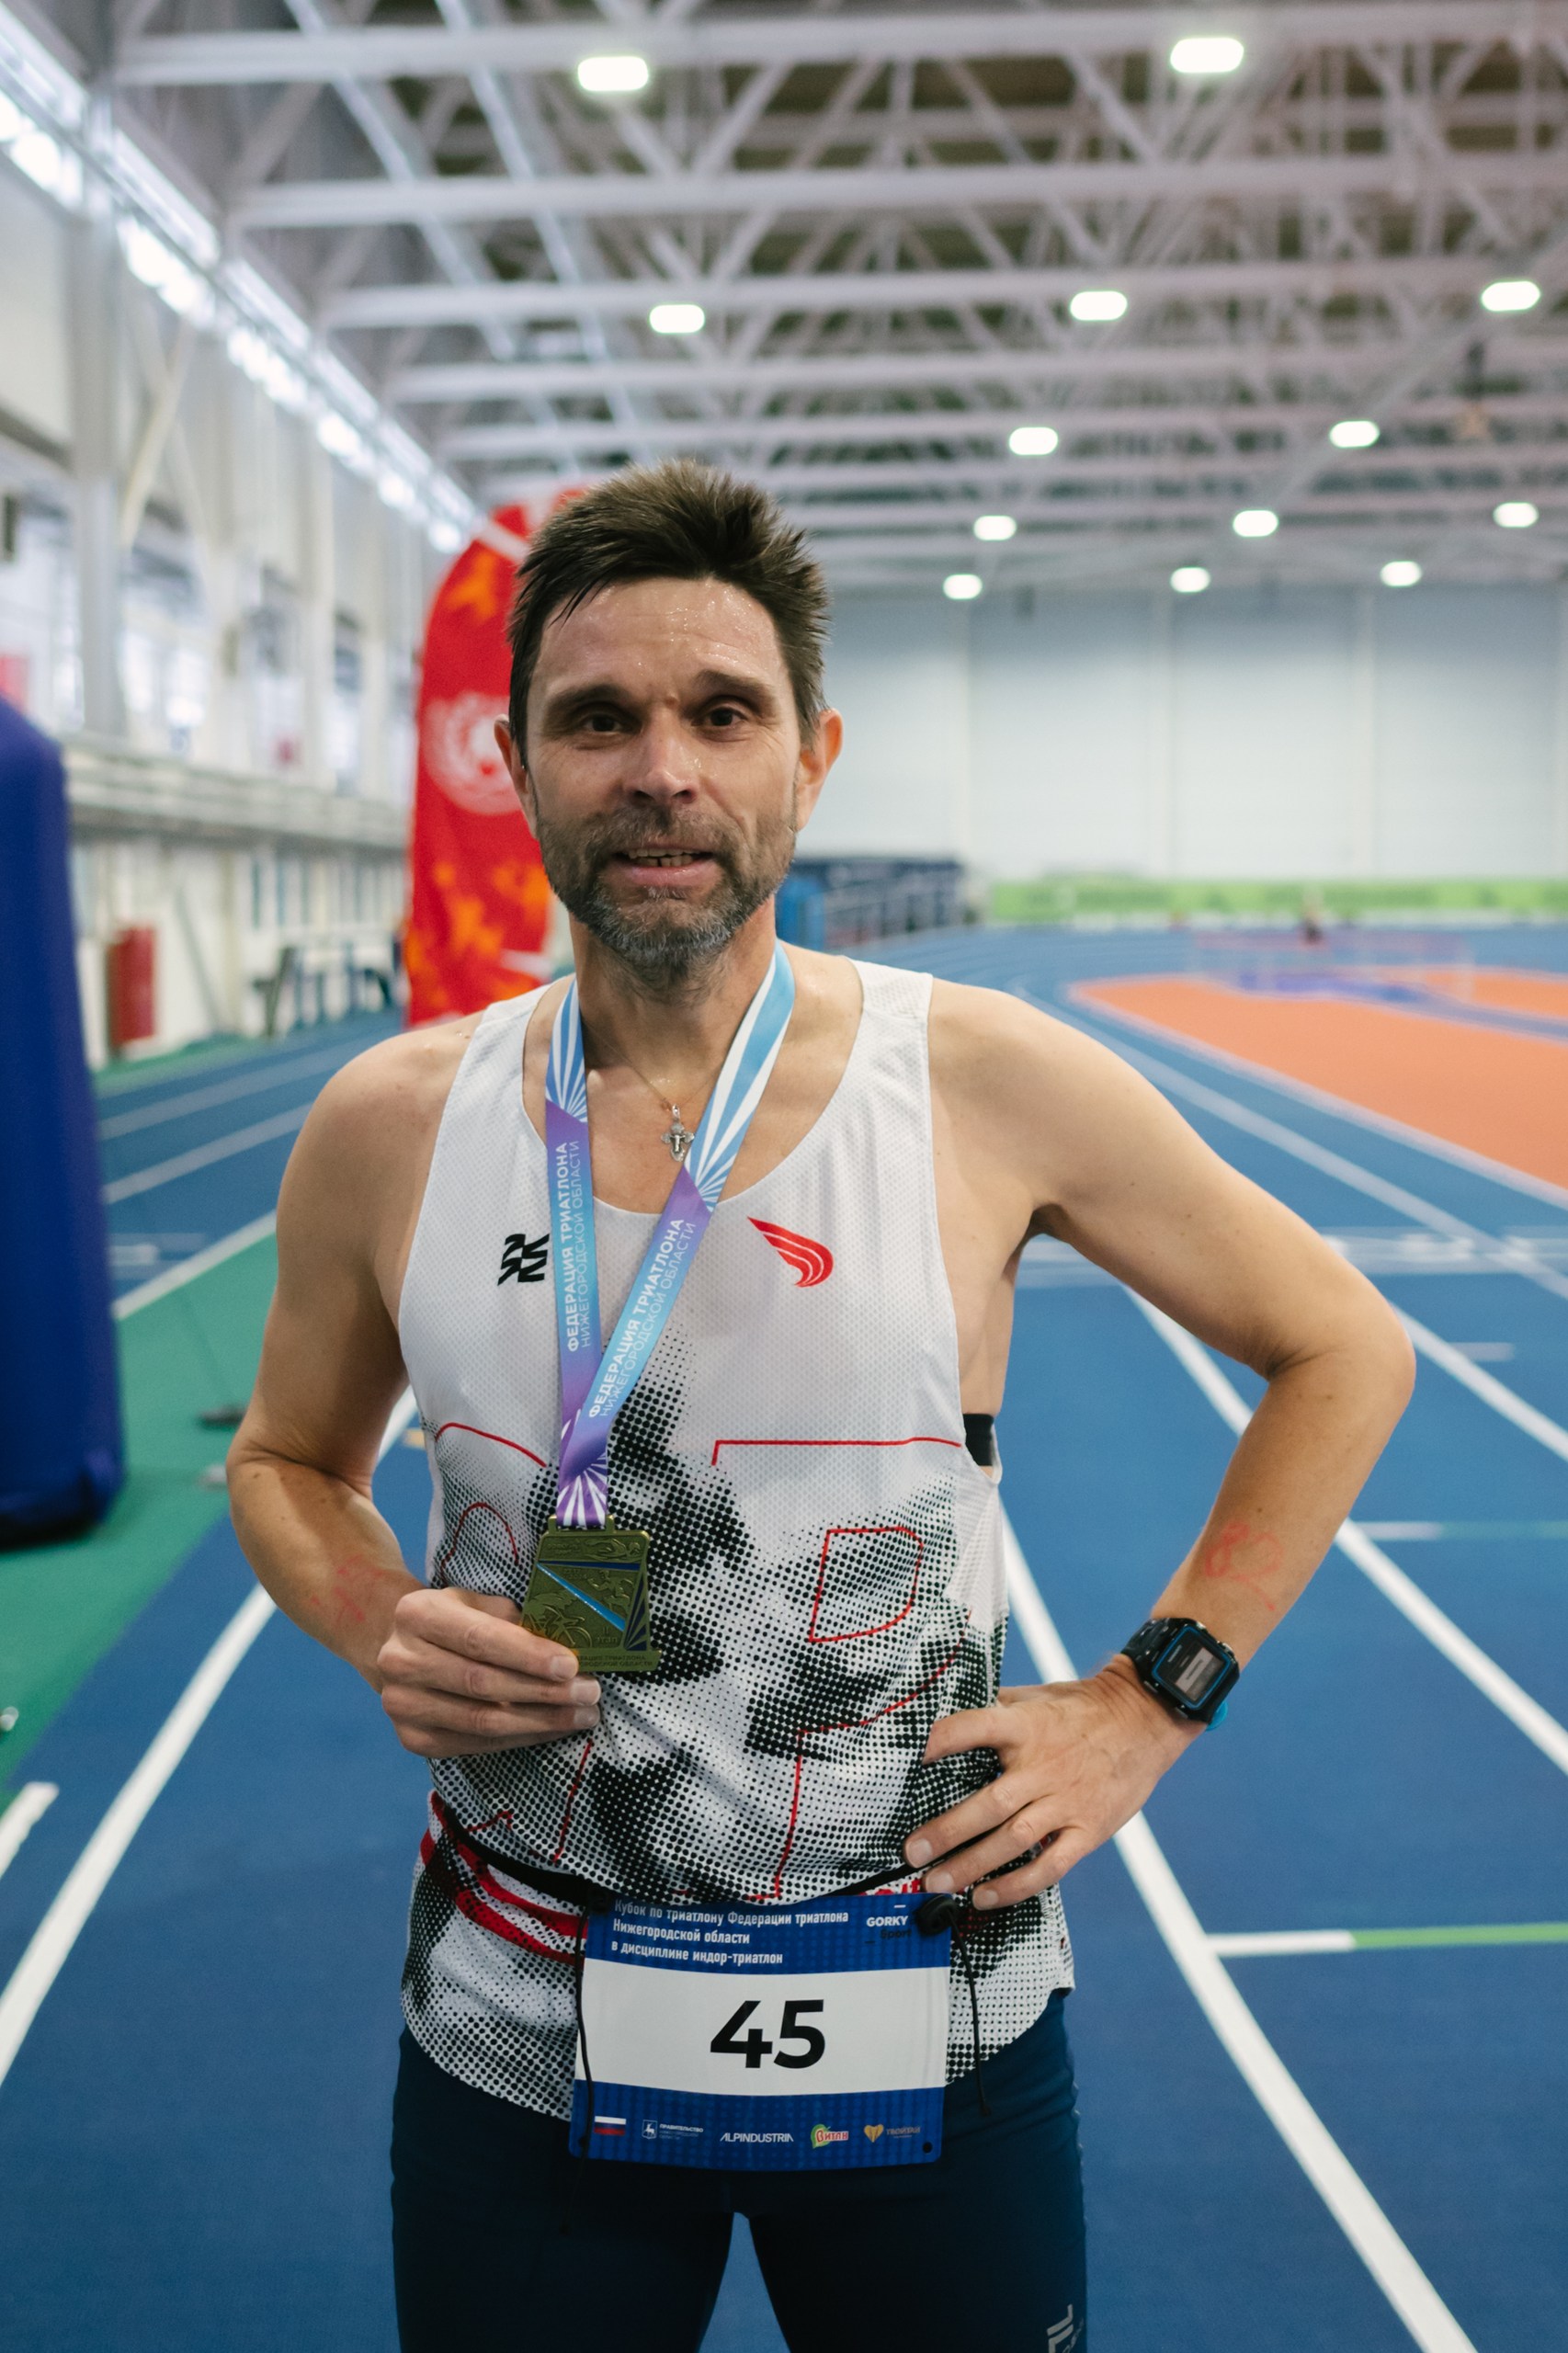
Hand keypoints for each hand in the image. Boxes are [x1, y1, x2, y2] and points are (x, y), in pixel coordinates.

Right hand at [376, 1586, 601, 1757]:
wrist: (397, 1650)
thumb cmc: (453, 1622)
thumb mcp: (476, 1603)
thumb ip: (512, 1620)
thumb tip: (568, 1645)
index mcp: (417, 1615)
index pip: (479, 1639)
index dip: (528, 1655)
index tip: (571, 1665)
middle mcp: (401, 1660)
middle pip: (482, 1683)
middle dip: (543, 1691)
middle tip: (589, 1693)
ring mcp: (402, 1705)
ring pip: (481, 1721)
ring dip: (540, 1721)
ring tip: (582, 1715)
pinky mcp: (412, 1739)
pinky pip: (476, 1744)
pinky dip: (520, 1738)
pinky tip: (551, 1729)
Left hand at [905, 1658, 1198, 1909]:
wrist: (1143, 1719)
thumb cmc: (1081, 1708)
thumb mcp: (1037, 1698)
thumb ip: (995, 1709)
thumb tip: (946, 1717)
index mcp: (1026, 1726)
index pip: (977, 1728)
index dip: (944, 1740)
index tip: (914, 1757)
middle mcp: (1044, 1766)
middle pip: (990, 1803)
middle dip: (947, 1831)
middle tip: (912, 1853)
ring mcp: (1067, 1801)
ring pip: (1014, 1839)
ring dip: (972, 1864)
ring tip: (938, 1882)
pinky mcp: (1088, 1829)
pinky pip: (1051, 1865)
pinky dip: (1017, 1885)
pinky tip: (985, 1896)